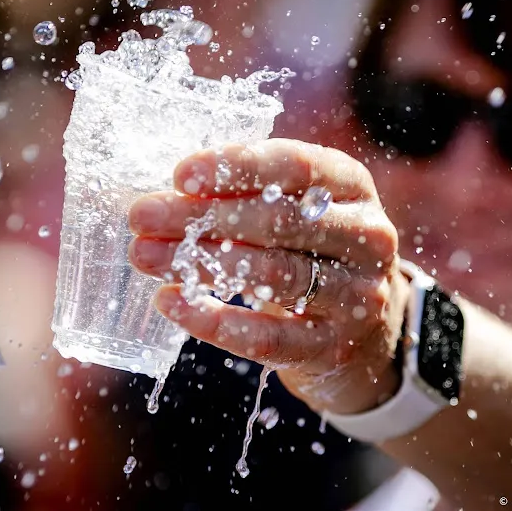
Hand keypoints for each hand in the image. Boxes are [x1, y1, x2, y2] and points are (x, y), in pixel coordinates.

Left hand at [128, 139, 407, 414]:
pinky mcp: (333, 345)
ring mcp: (357, 295)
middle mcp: (367, 237)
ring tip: (145, 255)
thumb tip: (172, 191)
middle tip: (144, 216)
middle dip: (204, 217)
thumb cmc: (312, 249)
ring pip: (275, 274)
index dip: (238, 167)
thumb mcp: (301, 208)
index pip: (298, 167)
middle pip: (281, 221)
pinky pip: (270, 337)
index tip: (182, 175)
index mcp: (353, 187)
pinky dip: (215, 321)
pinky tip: (173, 303)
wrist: (364, 323)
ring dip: (201, 263)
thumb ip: (253, 192)